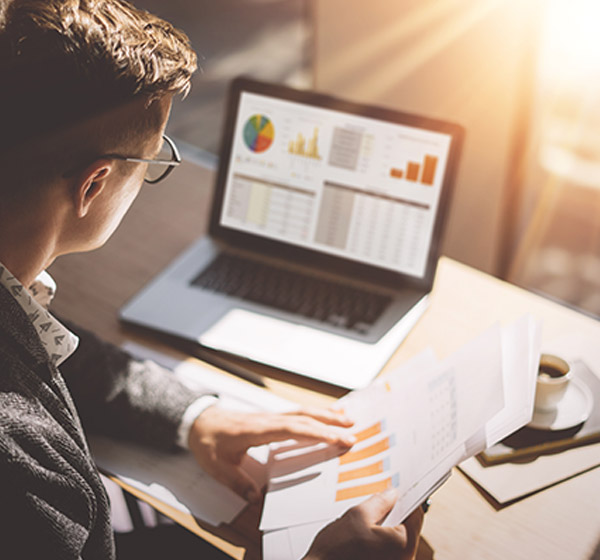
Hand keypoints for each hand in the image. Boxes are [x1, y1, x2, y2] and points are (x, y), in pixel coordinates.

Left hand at [188, 406, 354, 502]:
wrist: (199, 421)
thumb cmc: (208, 442)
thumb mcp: (217, 467)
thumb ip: (237, 482)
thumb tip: (254, 498)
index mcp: (257, 430)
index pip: (291, 429)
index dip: (315, 433)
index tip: (336, 439)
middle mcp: (268, 419)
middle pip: (303, 418)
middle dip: (329, 425)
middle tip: (353, 433)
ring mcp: (270, 416)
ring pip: (302, 412)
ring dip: (326, 414)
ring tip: (348, 418)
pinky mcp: (271, 417)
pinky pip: (297, 412)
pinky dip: (315, 412)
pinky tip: (328, 412)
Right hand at [304, 490, 423, 559]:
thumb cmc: (335, 552)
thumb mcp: (357, 516)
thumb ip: (379, 502)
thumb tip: (391, 495)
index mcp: (403, 545)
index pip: (415, 516)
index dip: (407, 500)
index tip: (400, 492)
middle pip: (407, 530)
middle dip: (395, 515)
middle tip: (381, 501)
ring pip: (397, 543)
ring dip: (386, 530)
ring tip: (369, 520)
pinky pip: (388, 554)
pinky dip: (380, 543)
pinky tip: (365, 537)